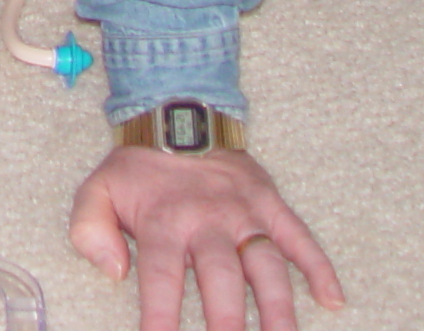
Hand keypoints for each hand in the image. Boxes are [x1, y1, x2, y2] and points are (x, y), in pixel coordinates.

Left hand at [69, 147, 342, 330]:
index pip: (161, 278)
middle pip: (222, 279)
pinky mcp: (270, 203)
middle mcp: (208, 219)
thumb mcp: (97, 189)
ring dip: (278, 308)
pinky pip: (299, 236)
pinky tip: (333, 299)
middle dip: (227, 323)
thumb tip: (114, 271)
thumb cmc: (137, 168)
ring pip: (267, 266)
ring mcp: (244, 212)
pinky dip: (318, 266)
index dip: (161, 316)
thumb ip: (90, 229)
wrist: (175, 113)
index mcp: (164, 221)